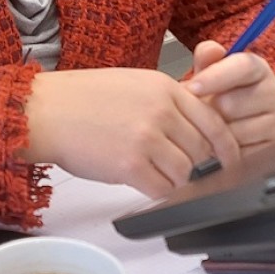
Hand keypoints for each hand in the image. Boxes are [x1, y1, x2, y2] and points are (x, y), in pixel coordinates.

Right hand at [19, 67, 240, 196]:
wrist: (46, 110)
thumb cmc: (83, 98)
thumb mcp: (134, 83)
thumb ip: (167, 101)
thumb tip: (194, 129)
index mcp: (165, 87)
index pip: (214, 122)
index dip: (226, 147)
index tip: (228, 160)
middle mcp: (162, 111)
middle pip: (202, 150)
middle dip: (195, 164)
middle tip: (179, 169)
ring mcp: (147, 138)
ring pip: (185, 172)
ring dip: (175, 179)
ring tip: (153, 173)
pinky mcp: (131, 164)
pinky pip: (163, 188)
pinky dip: (158, 191)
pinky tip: (142, 181)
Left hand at [185, 41, 274, 150]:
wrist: (235, 128)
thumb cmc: (220, 97)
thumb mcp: (209, 75)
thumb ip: (206, 60)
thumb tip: (210, 50)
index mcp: (258, 69)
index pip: (243, 66)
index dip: (216, 76)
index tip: (192, 87)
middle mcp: (273, 93)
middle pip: (232, 103)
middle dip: (208, 111)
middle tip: (199, 114)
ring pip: (233, 132)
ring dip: (214, 135)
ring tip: (209, 130)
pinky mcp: (274, 150)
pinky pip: (240, 155)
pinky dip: (225, 154)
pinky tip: (220, 147)